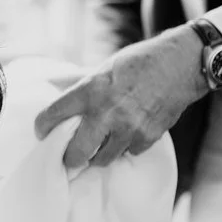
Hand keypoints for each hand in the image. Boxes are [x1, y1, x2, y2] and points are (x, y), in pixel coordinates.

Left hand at [35, 26, 208, 167]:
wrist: (180, 64)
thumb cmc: (138, 63)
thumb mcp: (103, 69)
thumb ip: (81, 85)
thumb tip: (52, 87)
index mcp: (90, 90)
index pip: (52, 115)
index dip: (42, 127)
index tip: (41, 132)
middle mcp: (106, 112)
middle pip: (76, 153)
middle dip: (69, 158)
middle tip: (68, 156)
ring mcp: (128, 128)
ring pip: (102, 159)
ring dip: (98, 154)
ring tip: (100, 144)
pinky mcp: (147, 137)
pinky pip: (128, 152)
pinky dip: (125, 147)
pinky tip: (127, 134)